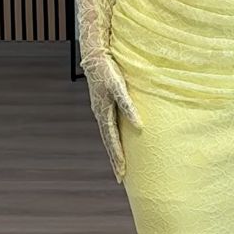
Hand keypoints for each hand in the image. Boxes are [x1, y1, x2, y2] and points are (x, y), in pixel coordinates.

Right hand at [82, 49, 140, 183]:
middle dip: (115, 160)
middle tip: (121, 178)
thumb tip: (138, 125)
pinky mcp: (103, 106)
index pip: (112, 141)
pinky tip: (117, 142)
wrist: (94, 56)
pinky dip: (113, 139)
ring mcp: (100, 111)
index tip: (123, 173)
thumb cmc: (108, 70)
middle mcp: (100, 115)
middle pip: (108, 143)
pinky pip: (108, 128)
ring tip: (119, 165)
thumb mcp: (119, 87)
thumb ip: (128, 105)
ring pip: (108, 137)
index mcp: (103, 114)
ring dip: (114, 151)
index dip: (118, 157)